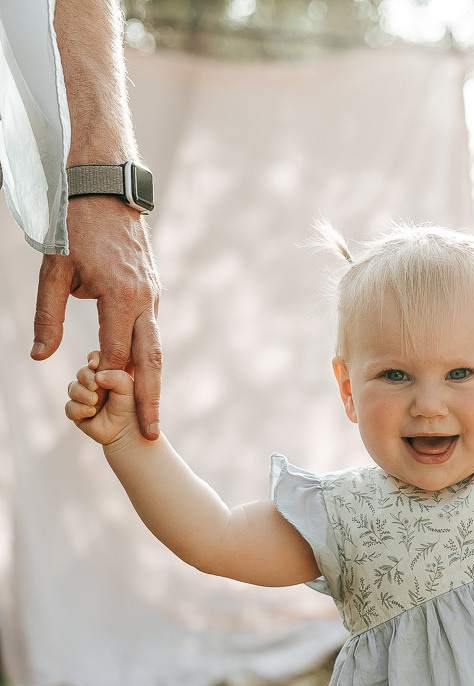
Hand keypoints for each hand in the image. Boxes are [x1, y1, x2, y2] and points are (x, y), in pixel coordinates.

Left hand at [32, 195, 161, 439]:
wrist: (106, 187)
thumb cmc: (75, 226)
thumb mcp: (53, 270)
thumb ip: (49, 316)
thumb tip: (41, 357)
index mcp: (120, 296)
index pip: (115, 353)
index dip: (106, 379)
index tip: (100, 401)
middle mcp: (144, 300)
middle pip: (151, 361)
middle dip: (151, 400)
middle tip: (152, 433)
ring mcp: (152, 296)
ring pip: (155, 348)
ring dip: (153, 382)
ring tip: (151, 414)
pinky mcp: (153, 291)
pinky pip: (151, 331)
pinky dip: (146, 357)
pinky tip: (140, 377)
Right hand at [66, 351, 138, 445]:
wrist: (129, 431)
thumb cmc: (132, 406)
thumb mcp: (128, 386)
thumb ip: (115, 375)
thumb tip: (96, 375)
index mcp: (106, 374)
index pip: (94, 359)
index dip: (93, 360)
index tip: (95, 365)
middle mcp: (93, 384)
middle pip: (80, 372)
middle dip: (86, 378)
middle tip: (95, 387)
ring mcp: (84, 398)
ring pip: (72, 389)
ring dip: (82, 394)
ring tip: (95, 402)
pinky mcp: (78, 414)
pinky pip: (69, 408)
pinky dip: (79, 409)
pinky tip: (92, 413)